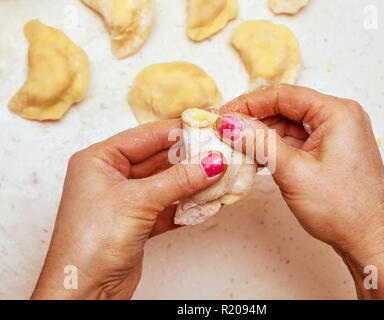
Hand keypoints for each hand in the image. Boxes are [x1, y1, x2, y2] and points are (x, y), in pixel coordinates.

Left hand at [31, 119, 225, 299]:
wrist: (84, 294)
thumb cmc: (91, 243)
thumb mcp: (138, 202)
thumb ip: (178, 180)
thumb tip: (211, 162)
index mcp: (99, 160)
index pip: (145, 136)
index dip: (177, 131)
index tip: (207, 127)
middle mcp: (111, 177)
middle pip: (158, 159)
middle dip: (189, 158)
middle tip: (219, 152)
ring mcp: (125, 200)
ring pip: (165, 183)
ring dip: (191, 183)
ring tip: (220, 175)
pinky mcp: (138, 222)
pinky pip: (167, 206)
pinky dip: (186, 205)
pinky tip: (207, 202)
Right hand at [217, 84, 383, 298]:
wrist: (370, 242)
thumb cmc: (342, 209)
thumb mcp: (293, 171)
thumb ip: (259, 142)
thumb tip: (229, 122)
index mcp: (337, 113)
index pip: (283, 95)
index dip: (248, 103)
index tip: (222, 115)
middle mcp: (339, 118)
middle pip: (286, 108)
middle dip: (253, 120)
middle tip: (223, 131)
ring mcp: (336, 136)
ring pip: (289, 126)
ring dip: (262, 135)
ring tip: (234, 145)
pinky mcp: (330, 152)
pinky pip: (296, 141)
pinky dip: (275, 147)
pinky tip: (255, 155)